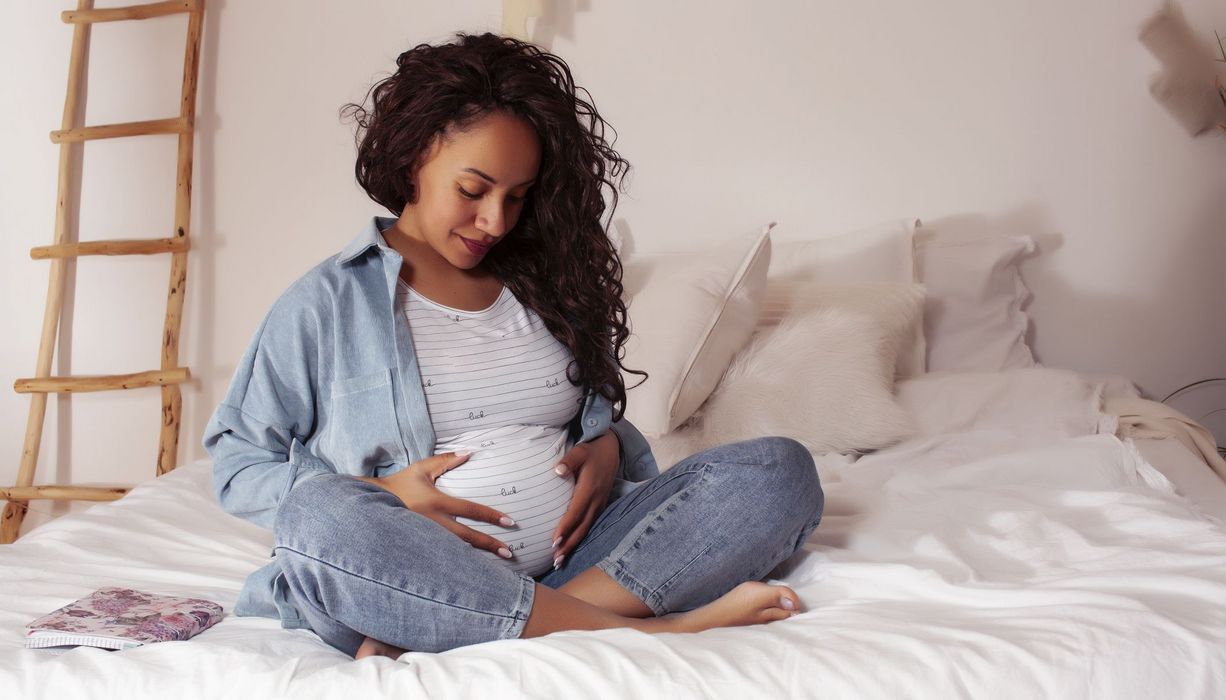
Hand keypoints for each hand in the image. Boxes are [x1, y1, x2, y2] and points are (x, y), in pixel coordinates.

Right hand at [355, 452, 516, 559]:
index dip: (491, 516)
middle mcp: (433, 523)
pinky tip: (472, 571)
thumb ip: (445, 460)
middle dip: (489, 544)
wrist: (370, 505)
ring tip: (497, 567)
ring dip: (477, 559)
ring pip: (456, 551)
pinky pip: (443, 557)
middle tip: (510, 552)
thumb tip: (469, 452)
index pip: (470, 510)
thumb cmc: (399, 484)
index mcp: (436, 503)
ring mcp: (425, 538)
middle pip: (467, 537)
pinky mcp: (419, 548)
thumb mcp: (421, 469)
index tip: (510, 521)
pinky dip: (458, 563)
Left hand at [551, 431, 619, 566]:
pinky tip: (570, 546)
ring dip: (574, 545)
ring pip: (586, 529)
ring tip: (560, 561)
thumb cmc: (592, 450)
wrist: (611, 449)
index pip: (576, 512)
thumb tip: (557, 470)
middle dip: (569, 544)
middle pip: (581, 527)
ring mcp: (599, 504)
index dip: (565, 528)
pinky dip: (579, 537)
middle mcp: (596, 500)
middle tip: (556, 561)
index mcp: (589, 489)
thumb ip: (569, 460)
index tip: (554, 541)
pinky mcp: (599, 506)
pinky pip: (589, 525)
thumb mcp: (580, 451)